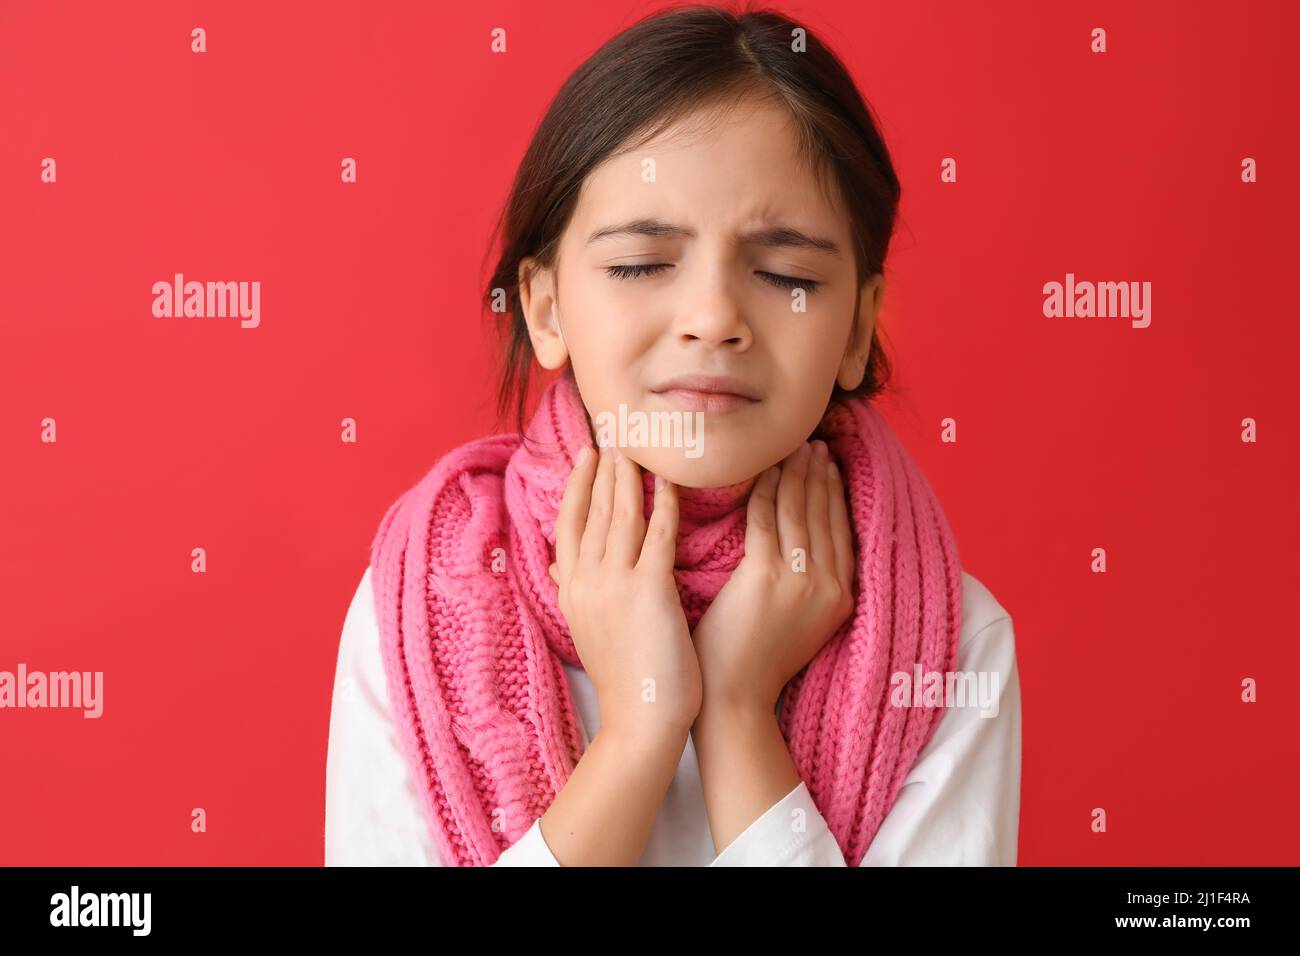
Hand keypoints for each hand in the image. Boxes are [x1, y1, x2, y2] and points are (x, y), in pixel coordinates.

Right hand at [548, 444, 701, 738]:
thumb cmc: (624, 679)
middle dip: (603, 469)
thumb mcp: (586, 629)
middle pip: (593, 510)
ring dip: (629, 476)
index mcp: (571, 589)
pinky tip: (671, 482)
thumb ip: (573, 590)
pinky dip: (664, 503)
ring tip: (638, 446)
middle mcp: (586, 580)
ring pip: (620, 514)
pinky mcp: (649, 589)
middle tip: (615, 434)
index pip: (569, 525)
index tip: (585, 456)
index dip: (577, 486)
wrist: (640, 720)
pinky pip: (657, 534)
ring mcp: (615, 583)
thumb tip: (555, 566)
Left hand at [691, 440, 854, 713]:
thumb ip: (806, 585)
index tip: (828, 466)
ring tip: (790, 448)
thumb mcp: (798, 622)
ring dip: (794, 473)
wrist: (734, 699)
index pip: (841, 531)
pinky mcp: (766, 576)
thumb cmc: (754, 661)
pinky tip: (759, 471)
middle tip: (810, 445)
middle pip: (825, 514)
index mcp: (841, 598)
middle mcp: (829, 586)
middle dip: (818, 474)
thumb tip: (799, 544)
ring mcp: (799, 580)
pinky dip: (763, 490)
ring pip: (798, 510)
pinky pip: (765, 519)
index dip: (835, 494)